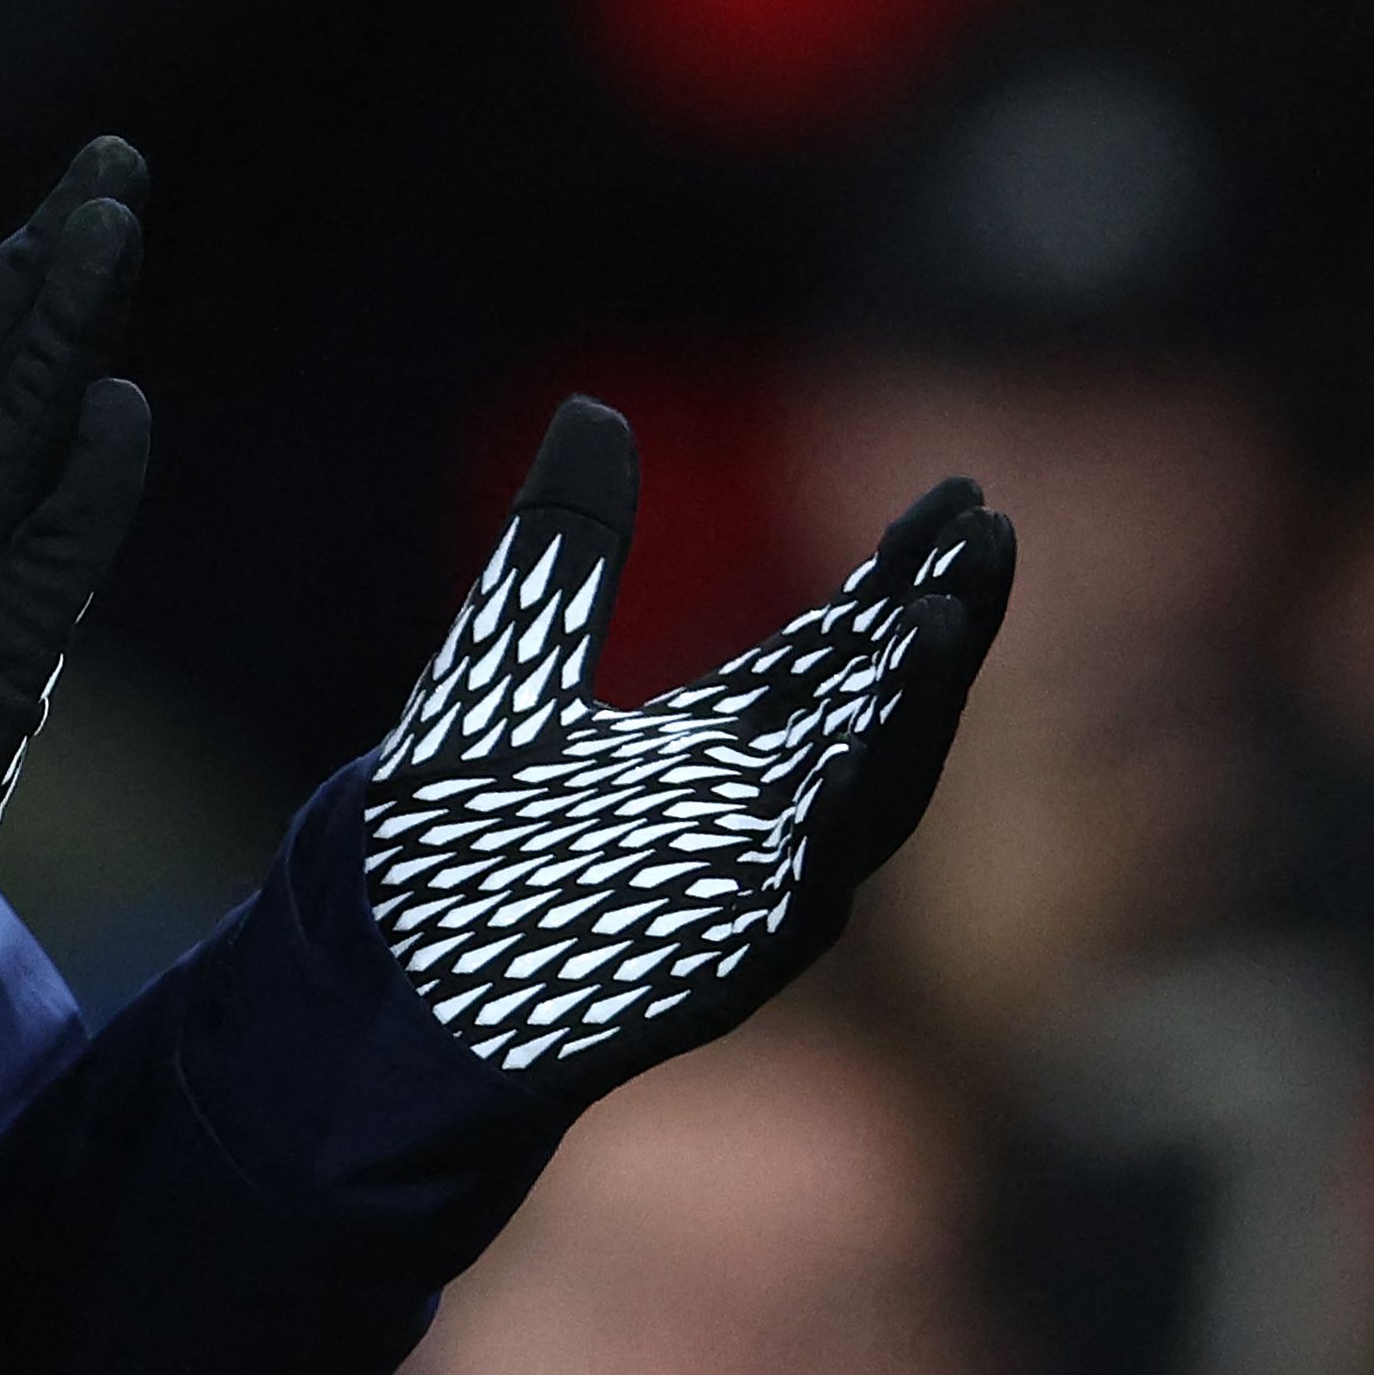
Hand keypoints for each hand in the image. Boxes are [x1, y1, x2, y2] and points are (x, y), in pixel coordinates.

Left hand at [359, 398, 1011, 1082]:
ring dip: (914, 715)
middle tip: (992, 533)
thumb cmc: (447, 827)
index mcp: (719, 745)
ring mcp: (744, 891)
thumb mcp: (508, 652)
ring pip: (866, 798)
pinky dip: (828, 833)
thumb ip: (563, 543)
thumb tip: (592, 408)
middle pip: (880, 709)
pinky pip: (794, 900)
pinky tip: (851, 760)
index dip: (903, 578)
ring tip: (952, 617)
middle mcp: (755, 814)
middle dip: (943, 626)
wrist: (381, 966)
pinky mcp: (710, 965)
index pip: (842, 649)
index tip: (962, 497)